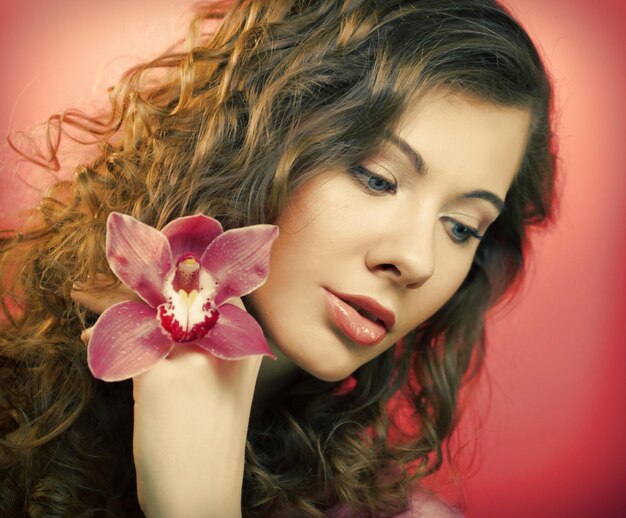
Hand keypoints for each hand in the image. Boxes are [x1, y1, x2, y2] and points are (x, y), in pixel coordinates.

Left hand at [71, 274, 257, 516]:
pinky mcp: (162, 378)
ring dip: (108, 300)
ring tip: (85, 296)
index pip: (213, 286)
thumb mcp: (220, 382)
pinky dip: (100, 334)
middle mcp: (226, 343)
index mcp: (245, 344)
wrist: (203, 494)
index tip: (148, 262)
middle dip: (134, 281)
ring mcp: (196, 358)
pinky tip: (88, 335)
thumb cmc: (209, 439)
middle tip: (100, 280)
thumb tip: (161, 306)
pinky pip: (126, 341)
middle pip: (175, 293)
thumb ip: (202, 342)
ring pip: (146, 311)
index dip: (178, 268)